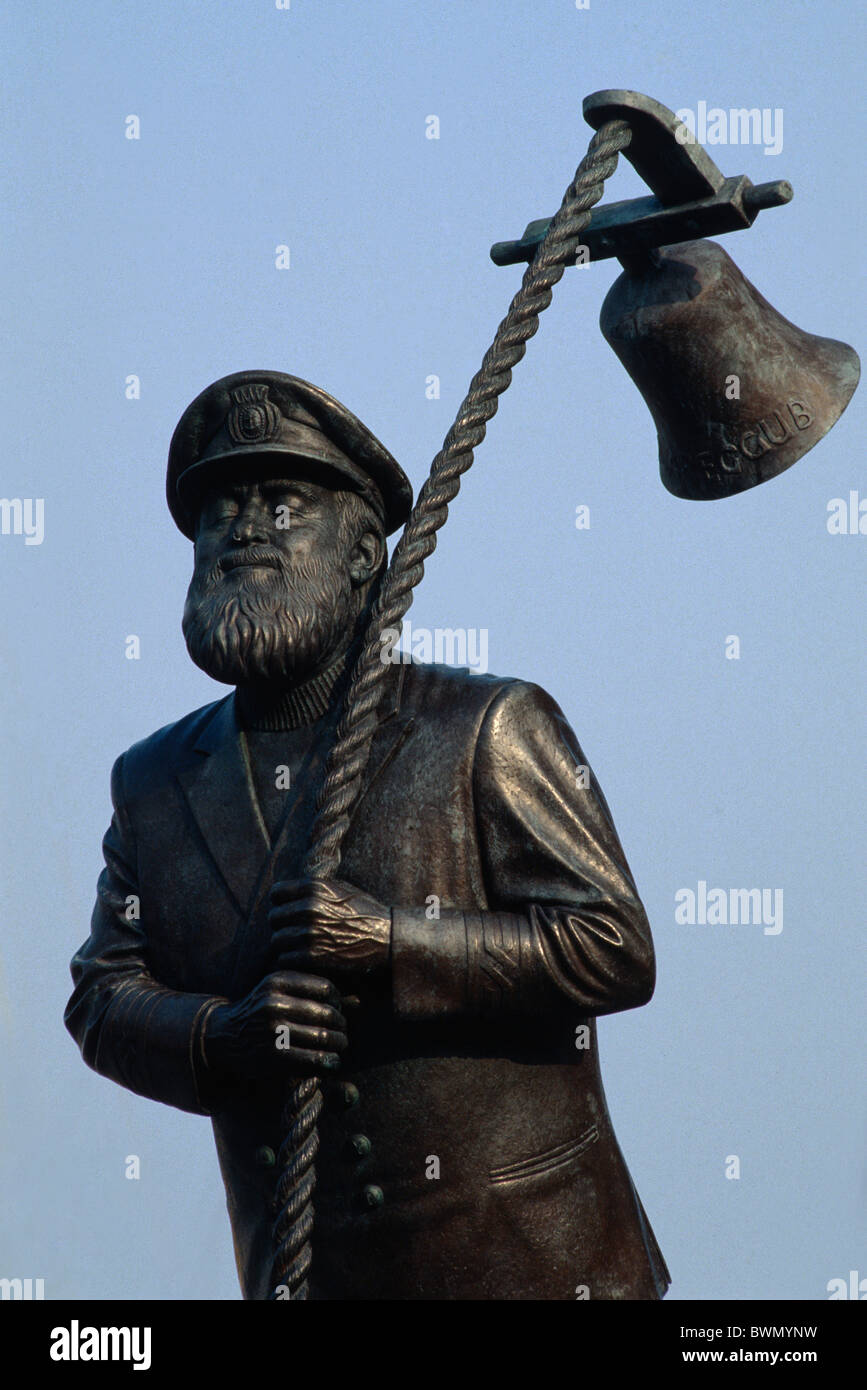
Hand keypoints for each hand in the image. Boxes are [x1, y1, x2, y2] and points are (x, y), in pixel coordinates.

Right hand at [203, 971, 347, 1080]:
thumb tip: (358, 1001)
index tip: (337, 1010)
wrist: (223, 1036)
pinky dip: (329, 1062)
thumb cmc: (260, 1011)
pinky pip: (313, 1059)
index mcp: (278, 980)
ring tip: (340, 1046)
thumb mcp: (280, 992)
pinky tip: (332, 1063)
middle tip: (343, 1032)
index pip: (326, 988)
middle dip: (341, 1025)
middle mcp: (274, 1002)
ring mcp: (273, 1029)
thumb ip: (314, 993)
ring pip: (323, 1037)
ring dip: (339, 1044)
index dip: (338, 1001)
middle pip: (327, 1013)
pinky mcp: (273, 1055)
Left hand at [268, 877, 391, 977]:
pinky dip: (292, 962)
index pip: (276, 893)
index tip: (289, 913)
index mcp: (314, 887)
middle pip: (273, 918)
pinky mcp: (313, 956)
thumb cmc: (365, 912)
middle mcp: (309, 907)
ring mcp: (310, 932)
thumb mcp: (341, 889)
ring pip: (276, 940)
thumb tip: (290, 891)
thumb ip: (314, 888)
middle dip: (282, 926)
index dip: (281, 904)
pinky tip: (304, 961)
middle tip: (295, 934)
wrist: (387, 938)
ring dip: (286, 946)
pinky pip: (285, 959)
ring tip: (299, 948)